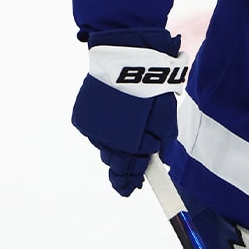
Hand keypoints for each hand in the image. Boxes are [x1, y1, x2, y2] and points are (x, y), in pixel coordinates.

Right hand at [71, 28, 187, 195]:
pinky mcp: (84, 117)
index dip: (131, 182)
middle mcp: (107, 141)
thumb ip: (161, 143)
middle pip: (114, 163)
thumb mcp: (165, 118)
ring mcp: (93, 129)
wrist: (126, 59)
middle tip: (129, 178)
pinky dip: (105, 131)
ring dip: (114, 149)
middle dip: (123, 170)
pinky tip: (114, 124)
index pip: (129, 173)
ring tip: (124, 146)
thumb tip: (159, 161)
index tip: (134, 189)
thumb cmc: (152, 89)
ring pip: (104, 147)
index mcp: (130, 144)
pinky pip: (96, 132)